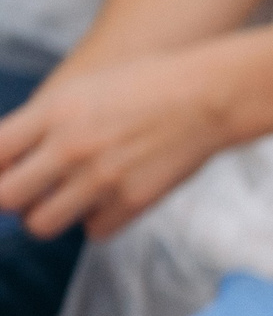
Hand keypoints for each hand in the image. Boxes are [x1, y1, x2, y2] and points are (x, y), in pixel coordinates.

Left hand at [0, 48, 228, 237]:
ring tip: (61, 202)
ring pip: (42, 224)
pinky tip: (106, 201)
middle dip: (9, 200)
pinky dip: (95, 220)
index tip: (4, 172)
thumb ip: (39, 121)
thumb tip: (7, 157)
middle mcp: (71, 146)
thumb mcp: (81, 89)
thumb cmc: (145, 85)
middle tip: (25, 193)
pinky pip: (93, 230)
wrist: (209, 96)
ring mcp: (102, 177)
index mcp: (53, 112)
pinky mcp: (133, 201)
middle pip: (6, 197)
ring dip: (46, 216)